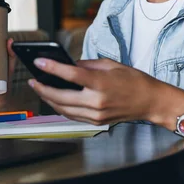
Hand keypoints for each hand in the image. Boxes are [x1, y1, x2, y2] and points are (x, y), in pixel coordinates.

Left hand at [28, 58, 161, 125]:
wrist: (150, 101)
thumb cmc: (134, 80)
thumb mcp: (112, 64)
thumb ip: (88, 65)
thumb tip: (69, 65)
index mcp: (101, 83)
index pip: (71, 75)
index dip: (52, 68)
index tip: (38, 62)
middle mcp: (97, 101)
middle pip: (61, 96)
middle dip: (43, 88)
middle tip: (33, 80)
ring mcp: (96, 114)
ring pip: (64, 109)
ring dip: (49, 99)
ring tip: (40, 89)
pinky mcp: (96, 121)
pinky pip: (72, 116)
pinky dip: (61, 107)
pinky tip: (55, 99)